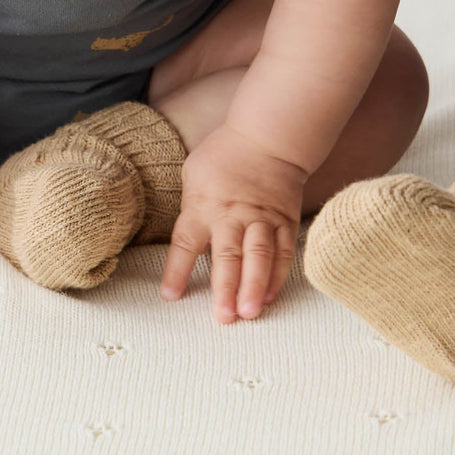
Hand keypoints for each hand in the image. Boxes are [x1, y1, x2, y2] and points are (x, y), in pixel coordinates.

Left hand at [159, 123, 305, 321]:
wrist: (266, 137)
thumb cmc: (223, 156)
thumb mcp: (193, 175)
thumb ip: (191, 210)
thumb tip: (190, 244)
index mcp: (202, 205)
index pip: (186, 242)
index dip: (177, 270)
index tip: (170, 295)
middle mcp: (232, 215)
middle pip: (227, 255)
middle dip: (225, 288)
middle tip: (224, 317)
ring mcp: (261, 219)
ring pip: (258, 257)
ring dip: (254, 287)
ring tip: (250, 313)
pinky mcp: (284, 221)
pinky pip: (282, 253)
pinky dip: (277, 276)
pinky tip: (270, 297)